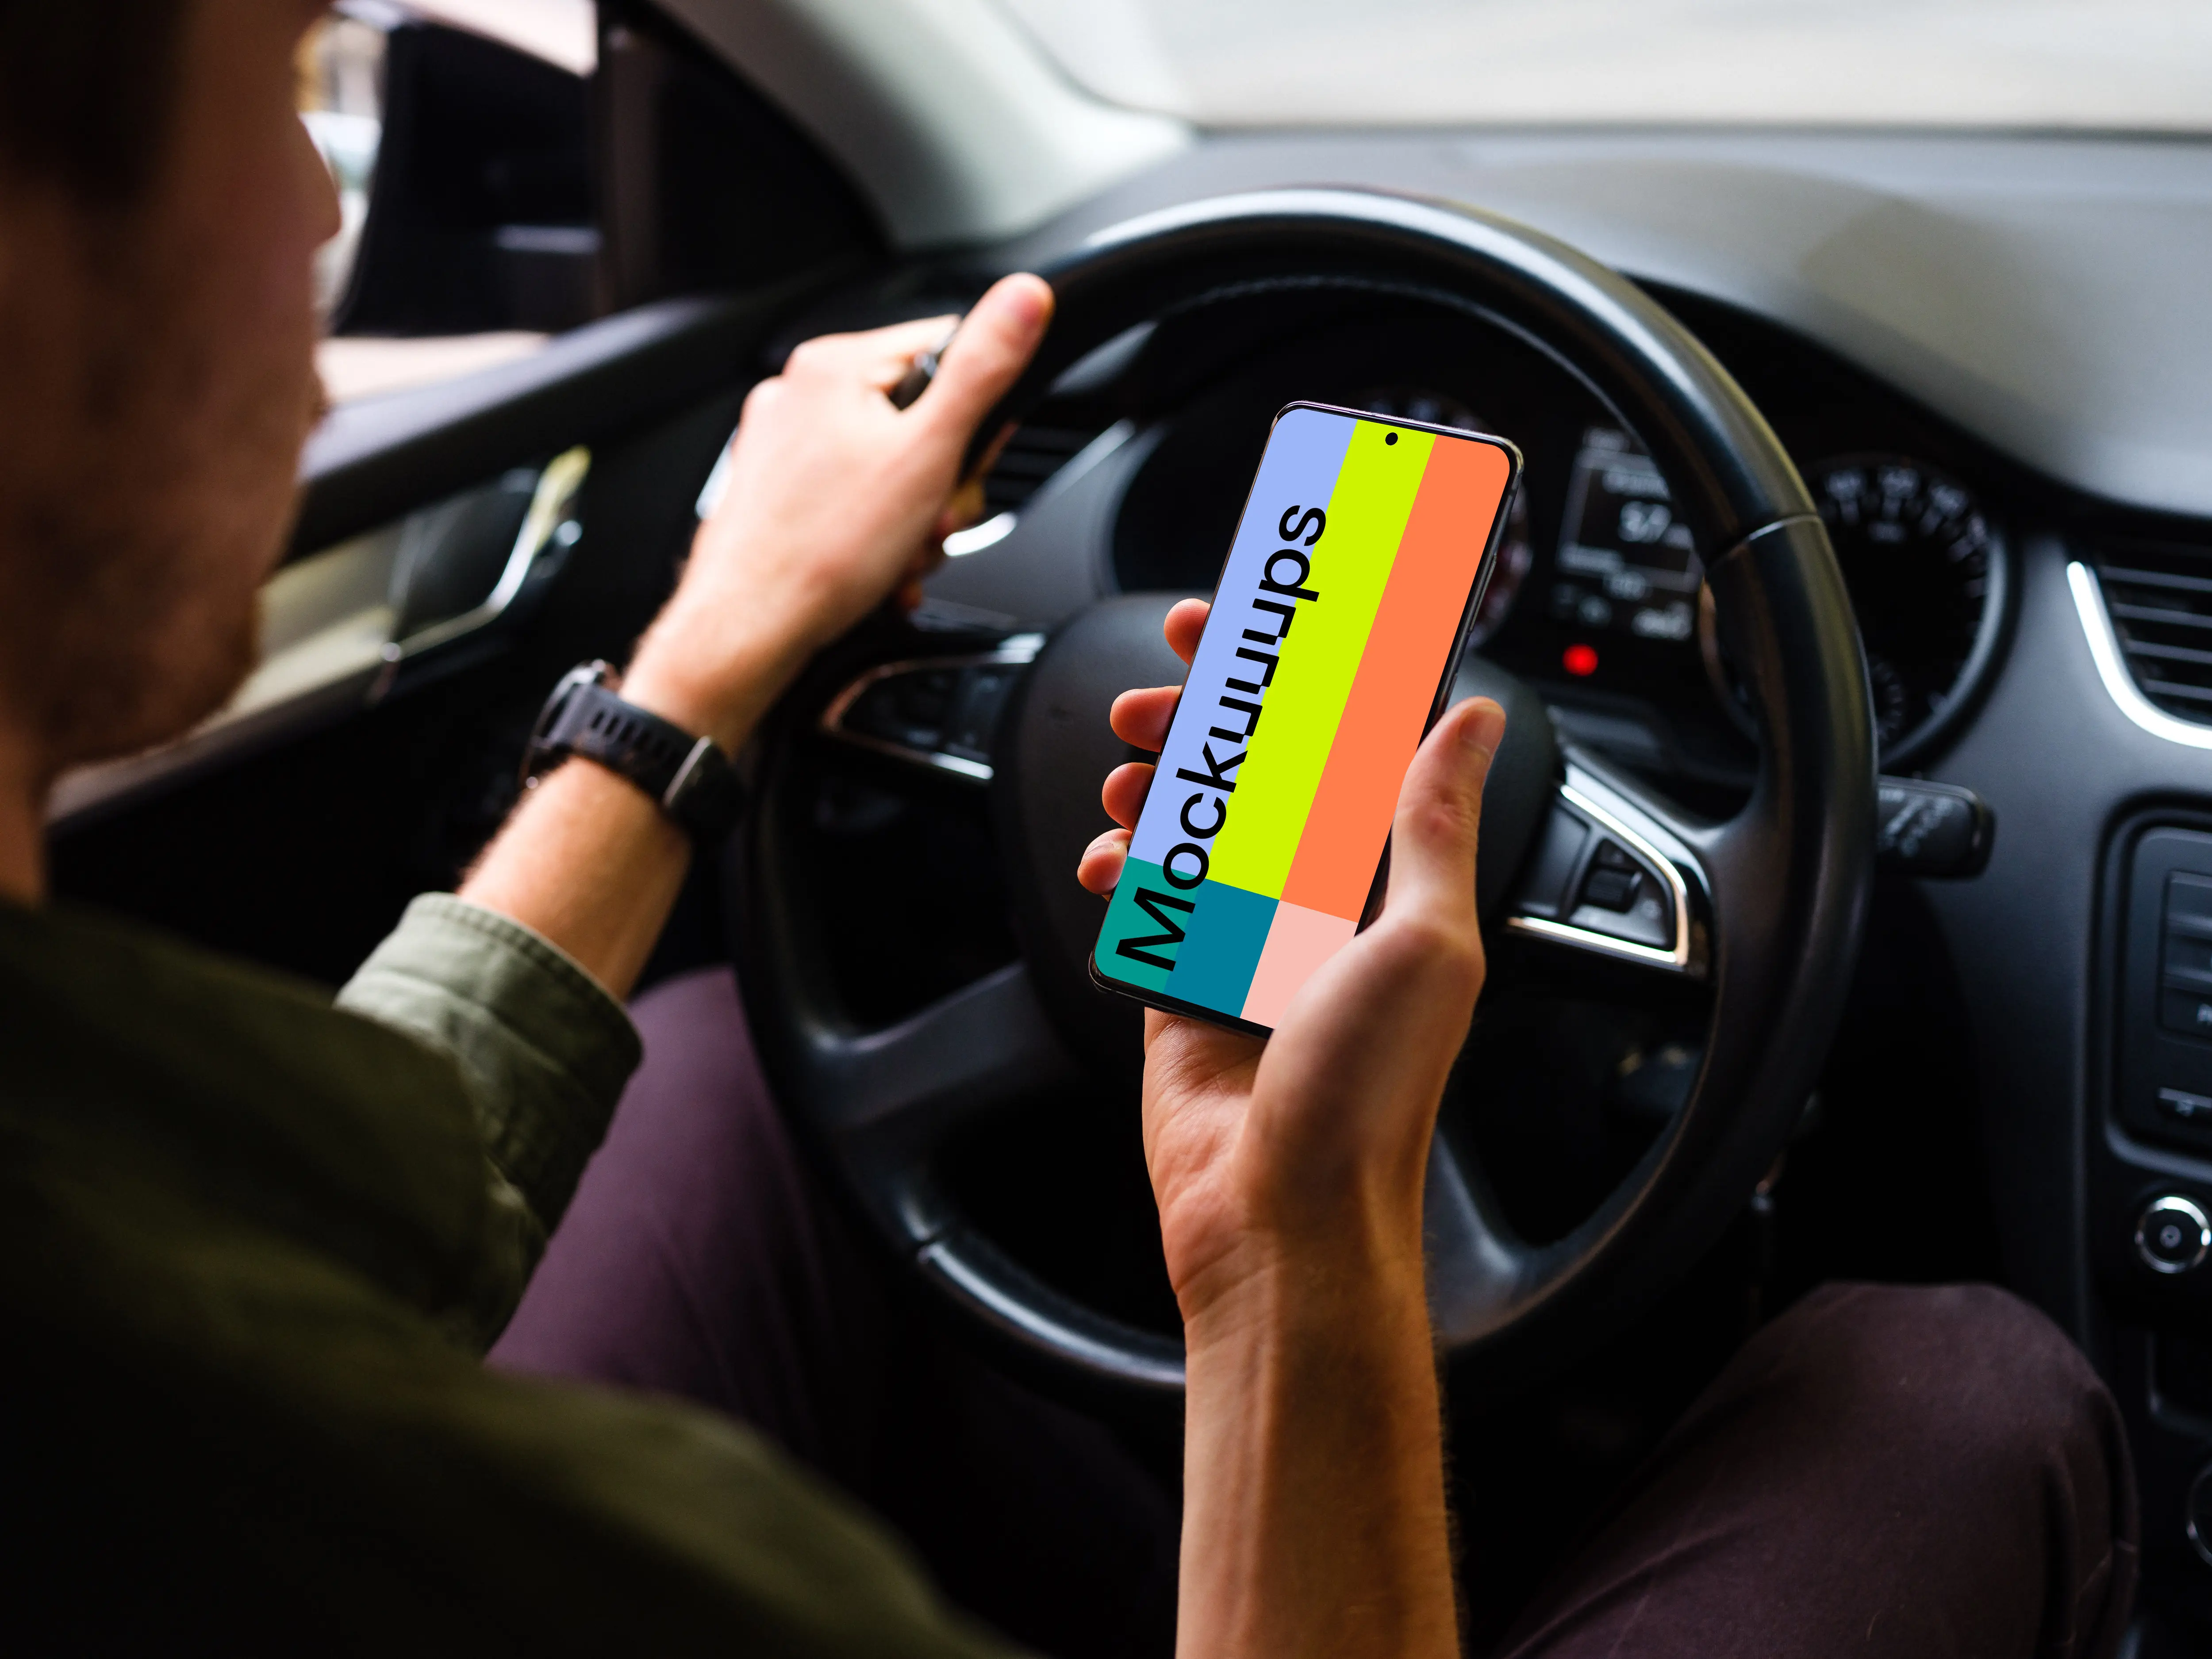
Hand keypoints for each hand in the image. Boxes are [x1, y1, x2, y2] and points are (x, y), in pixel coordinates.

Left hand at [622, 273, 1052, 749]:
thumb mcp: (929, 453)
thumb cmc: (821, 552)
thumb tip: (1024, 297)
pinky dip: (878, 538)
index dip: (974, 413)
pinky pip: (854, 501)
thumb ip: (983, 371)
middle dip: (941, 484)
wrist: (749, 629)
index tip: (966, 462)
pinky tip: (878, 568)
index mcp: (832, 366)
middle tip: (930, 521)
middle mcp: (799, 395)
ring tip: (899, 553)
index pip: (943, 352)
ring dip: (914, 520)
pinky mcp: (778, 492)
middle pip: (917, 418)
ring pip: (889, 467)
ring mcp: (783, 445)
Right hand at [1077, 599, 1506, 1323]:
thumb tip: (1476, 718)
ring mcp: (1251, 948)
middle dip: (1211, 719)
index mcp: (1395, 891)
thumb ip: (1436, 822)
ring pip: (1198, 829)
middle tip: (1165, 685)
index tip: (1268, 629)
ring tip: (1128, 764)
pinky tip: (1112, 856)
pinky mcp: (1184, 989)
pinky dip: (1126, 868)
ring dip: (1160, 783)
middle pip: (1262, 778)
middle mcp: (1327, 912)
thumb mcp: (1426, 942)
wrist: (1279, 1222)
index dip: (1314, 680)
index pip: (1358, 752)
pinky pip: (1150, 902)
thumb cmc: (1364, 1103)